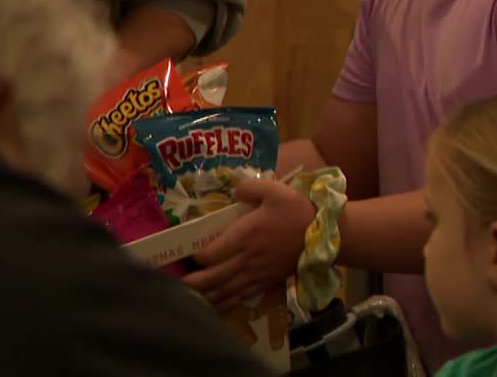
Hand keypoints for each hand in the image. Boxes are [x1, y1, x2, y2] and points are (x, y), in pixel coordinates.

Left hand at [183, 178, 315, 307]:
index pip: (212, 253)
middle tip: (172, 287)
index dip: (196, 258)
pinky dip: (225, 303)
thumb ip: (249, 188)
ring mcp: (256, 273)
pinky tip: (214, 307)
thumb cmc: (297, 210)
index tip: (187, 255)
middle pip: (213, 276)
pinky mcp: (265, 282)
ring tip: (186, 301)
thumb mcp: (274, 189)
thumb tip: (233, 191)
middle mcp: (246, 258)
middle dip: (192, 283)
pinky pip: (241, 296)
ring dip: (205, 297)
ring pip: (225, 290)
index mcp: (245, 236)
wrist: (324, 235)